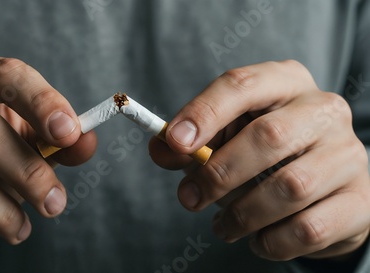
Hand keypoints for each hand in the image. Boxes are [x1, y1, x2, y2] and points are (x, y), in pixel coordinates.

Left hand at [150, 60, 369, 259]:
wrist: (325, 187)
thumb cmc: (265, 155)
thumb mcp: (225, 138)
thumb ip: (190, 143)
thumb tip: (160, 149)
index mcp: (285, 82)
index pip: (242, 85)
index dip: (204, 113)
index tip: (175, 144)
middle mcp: (323, 110)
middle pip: (268, 136)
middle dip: (218, 173)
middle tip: (189, 199)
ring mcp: (348, 154)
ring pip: (290, 187)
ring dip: (243, 214)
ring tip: (224, 226)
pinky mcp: (359, 200)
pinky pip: (309, 228)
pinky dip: (272, 241)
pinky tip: (258, 239)